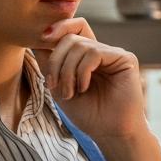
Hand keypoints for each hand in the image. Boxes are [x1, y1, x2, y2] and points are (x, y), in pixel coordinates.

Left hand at [33, 17, 145, 140]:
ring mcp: (113, 54)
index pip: (72, 28)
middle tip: (54, 85)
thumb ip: (49, 62)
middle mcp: (101, 51)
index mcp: (86, 56)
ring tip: (70, 93)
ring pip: (79, 45)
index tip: (41, 37)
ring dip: (67, 71)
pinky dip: (82, 71)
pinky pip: (94, 53)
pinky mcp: (125, 59)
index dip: (56, 27)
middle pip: (70, 36)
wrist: (110, 133)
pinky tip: (84, 88)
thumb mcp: (59, 86)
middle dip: (56, 60)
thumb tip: (35, 38)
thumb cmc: (87, 114)